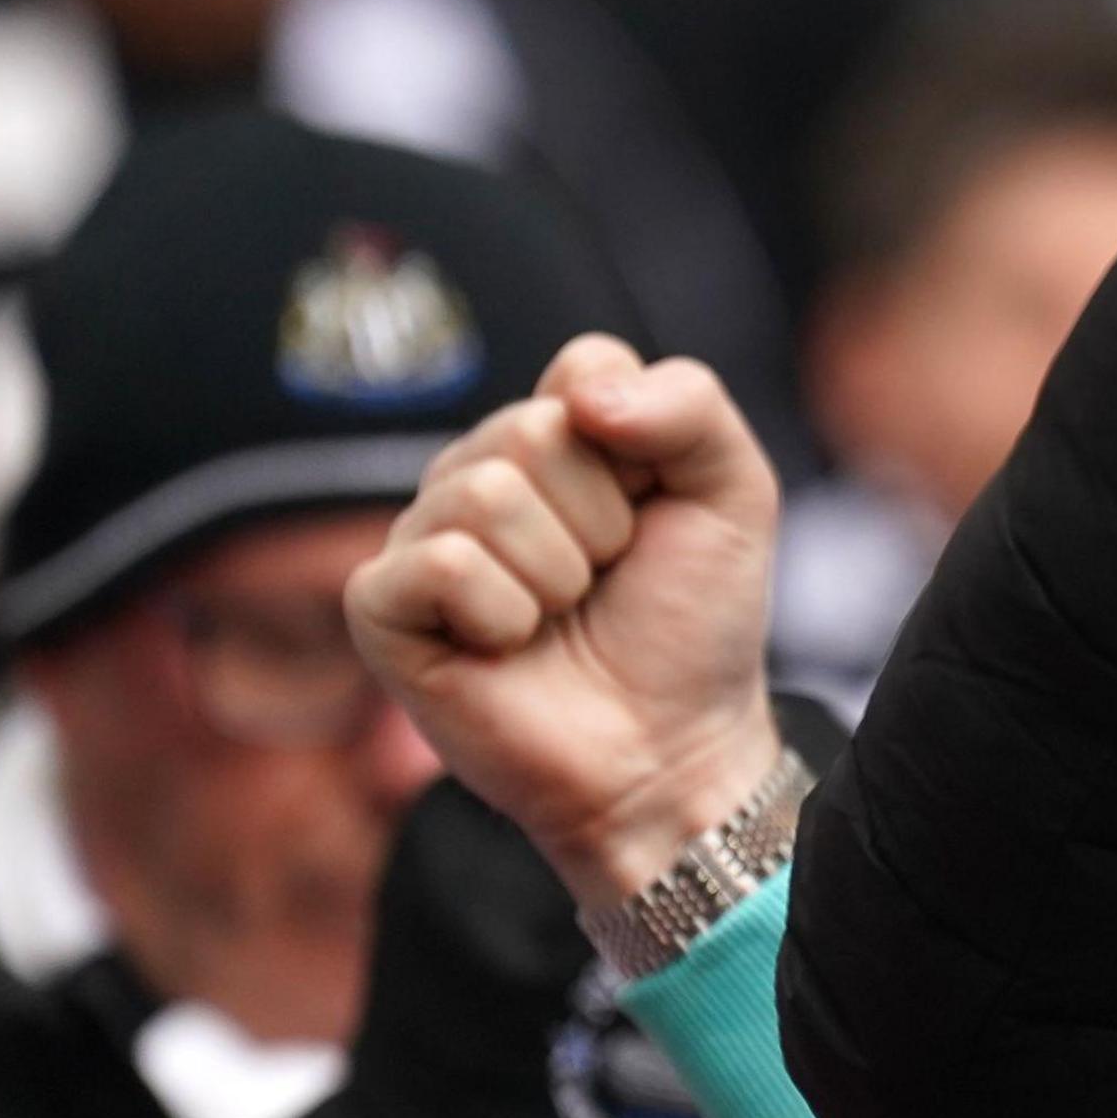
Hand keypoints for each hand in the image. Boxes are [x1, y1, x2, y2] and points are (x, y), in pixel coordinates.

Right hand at [348, 333, 785, 909]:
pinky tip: (511, 648)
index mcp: (556, 433)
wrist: (672, 751)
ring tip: (564, 617)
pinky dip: (505, 615)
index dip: (648, 451)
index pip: (587, 367)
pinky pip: (444, 564)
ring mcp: (423, 536)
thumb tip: (581, 398)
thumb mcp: (734, 497)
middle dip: (605, 522)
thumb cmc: (694, 627)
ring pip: (487, 492)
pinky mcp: (382, 606)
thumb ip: (691, 406)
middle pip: (535, 430)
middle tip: (608, 583)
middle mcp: (479, 472)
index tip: (656, 516)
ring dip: (561, 574)